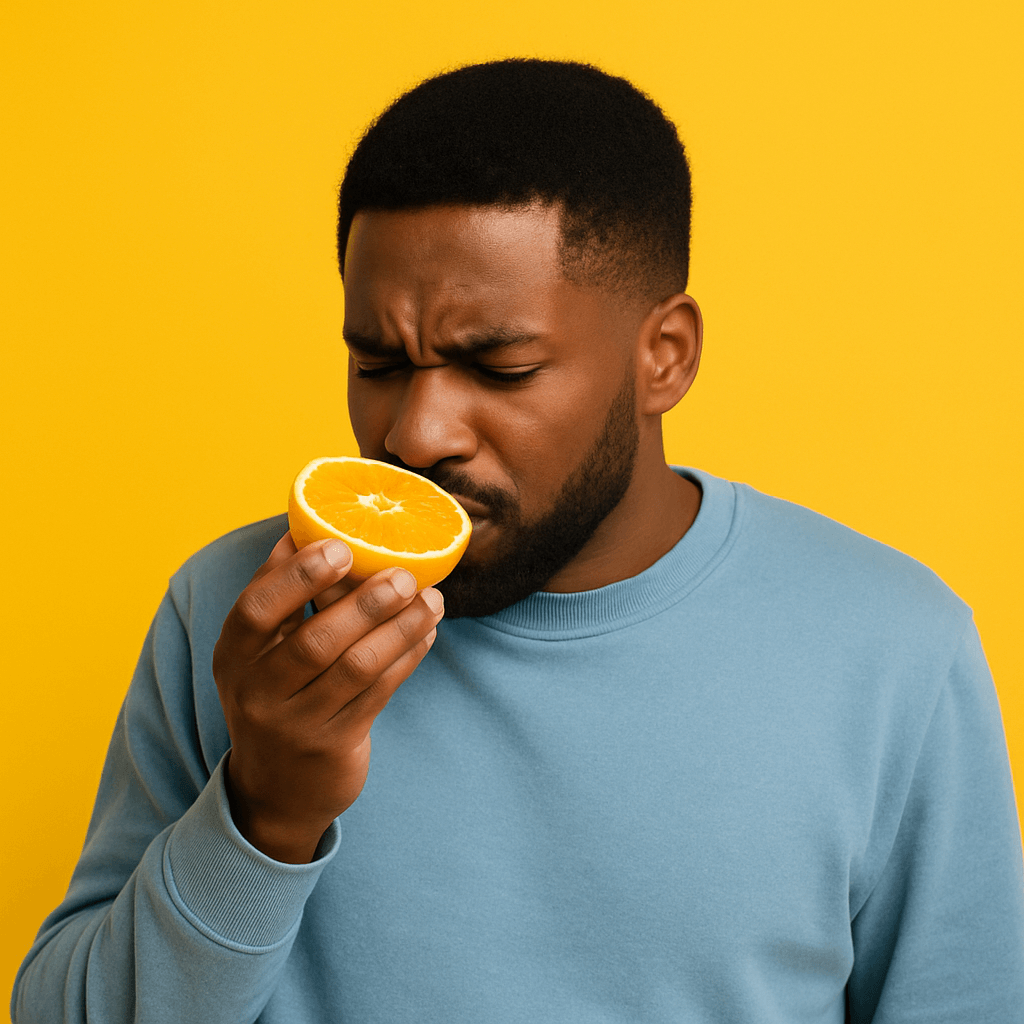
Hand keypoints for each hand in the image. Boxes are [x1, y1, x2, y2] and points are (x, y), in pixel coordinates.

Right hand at [212, 532, 443, 862]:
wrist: (278, 788)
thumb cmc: (277, 693)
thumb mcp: (261, 651)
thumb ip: (281, 594)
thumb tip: (308, 523)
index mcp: (233, 654)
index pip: (257, 609)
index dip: (298, 575)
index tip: (341, 545)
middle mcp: (256, 692)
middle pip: (315, 642)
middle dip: (366, 603)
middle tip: (405, 573)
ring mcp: (295, 723)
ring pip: (356, 668)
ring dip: (400, 628)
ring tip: (432, 599)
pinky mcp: (332, 745)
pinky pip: (379, 693)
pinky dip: (408, 657)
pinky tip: (428, 632)